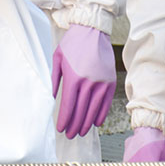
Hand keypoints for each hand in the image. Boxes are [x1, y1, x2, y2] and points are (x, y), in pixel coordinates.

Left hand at [51, 24, 115, 138]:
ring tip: (81, 132)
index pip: (68, 105)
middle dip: (74, 126)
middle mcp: (88, 83)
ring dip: (86, 124)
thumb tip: (54, 98)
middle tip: (69, 135)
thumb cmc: (73, 43)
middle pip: (80, 111)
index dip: (64, 120)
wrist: (93, 30)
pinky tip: (95, 123)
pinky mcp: (111, 82)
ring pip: (93, 110)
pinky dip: (100, 115)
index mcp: (73, 78)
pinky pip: (106, 103)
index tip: (60, 129)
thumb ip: (54, 79)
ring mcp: (101, 83)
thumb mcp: (57, 58)